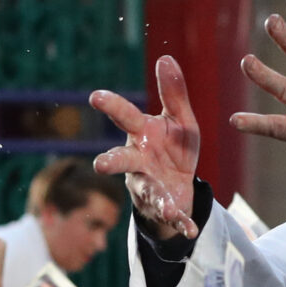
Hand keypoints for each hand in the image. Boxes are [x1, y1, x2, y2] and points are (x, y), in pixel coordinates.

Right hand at [94, 55, 204, 239]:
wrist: (179, 186)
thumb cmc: (172, 148)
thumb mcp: (180, 120)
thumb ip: (174, 93)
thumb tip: (166, 57)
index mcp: (140, 134)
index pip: (124, 117)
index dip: (110, 106)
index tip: (95, 96)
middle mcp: (137, 161)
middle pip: (120, 160)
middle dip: (110, 162)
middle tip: (100, 165)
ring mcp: (147, 185)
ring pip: (146, 191)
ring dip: (156, 199)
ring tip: (167, 206)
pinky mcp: (162, 206)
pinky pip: (170, 214)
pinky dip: (180, 221)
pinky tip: (190, 228)